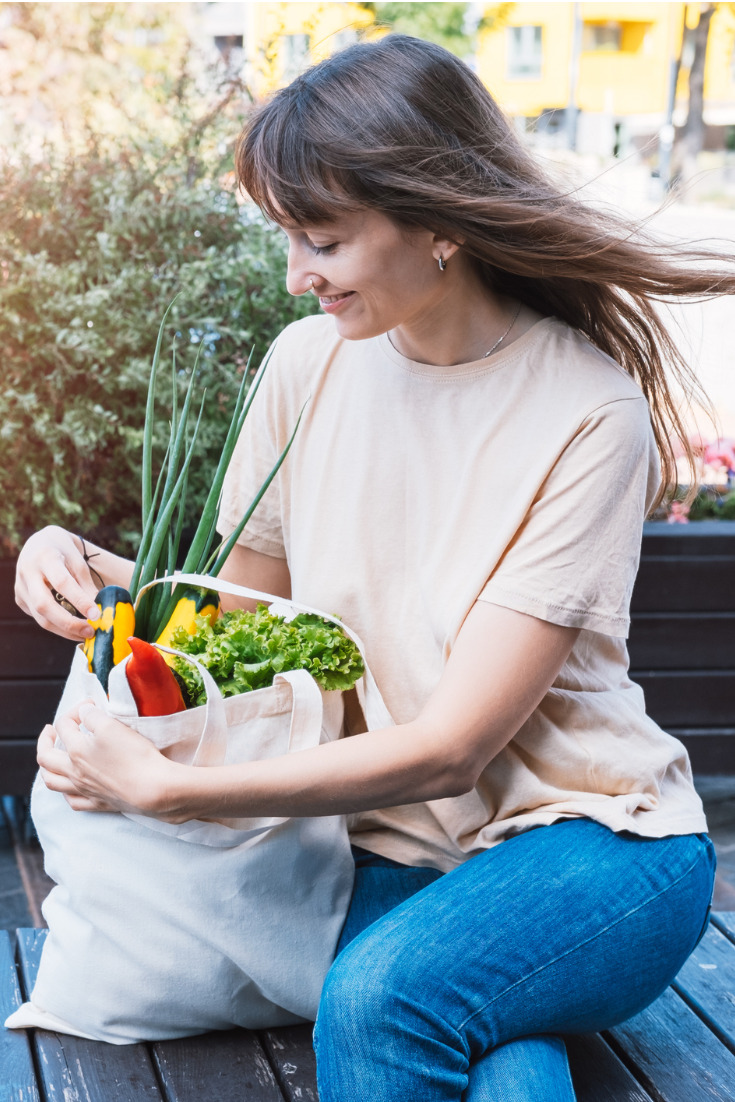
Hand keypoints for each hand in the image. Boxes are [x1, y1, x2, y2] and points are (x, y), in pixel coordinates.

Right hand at [15, 527, 101, 641]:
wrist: (39, 543)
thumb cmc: (63, 552)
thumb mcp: (78, 561)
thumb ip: (86, 585)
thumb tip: (97, 612)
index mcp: (45, 557)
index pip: (62, 583)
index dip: (79, 601)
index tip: (96, 614)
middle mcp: (27, 572)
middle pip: (44, 605)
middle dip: (69, 623)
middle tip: (90, 631)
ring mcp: (20, 587)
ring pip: (40, 617)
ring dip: (64, 630)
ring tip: (85, 633)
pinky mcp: (20, 599)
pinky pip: (39, 618)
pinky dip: (57, 626)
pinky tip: (72, 628)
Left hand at [37, 703, 177, 816]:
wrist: (153, 789)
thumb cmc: (134, 756)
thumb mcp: (112, 726)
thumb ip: (93, 716)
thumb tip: (84, 712)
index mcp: (76, 751)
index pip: (64, 726)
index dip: (75, 711)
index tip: (90, 705)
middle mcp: (75, 772)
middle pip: (46, 757)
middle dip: (45, 740)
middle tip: (51, 730)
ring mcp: (85, 790)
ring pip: (53, 782)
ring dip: (47, 768)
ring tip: (51, 758)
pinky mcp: (99, 803)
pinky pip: (73, 801)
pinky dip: (66, 792)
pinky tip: (71, 786)